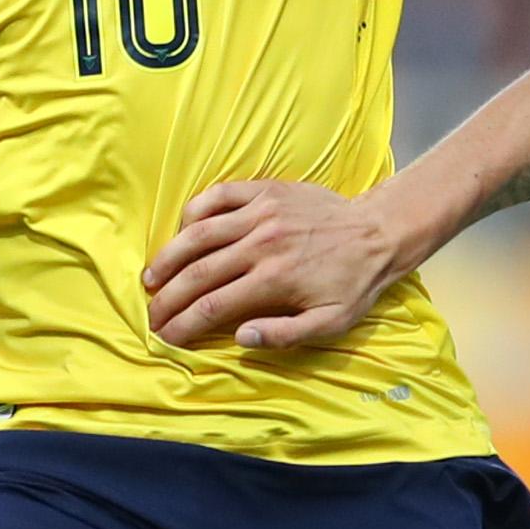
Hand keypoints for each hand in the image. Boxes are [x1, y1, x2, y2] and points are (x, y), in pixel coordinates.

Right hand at [144, 177, 419, 349]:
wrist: (378, 232)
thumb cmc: (354, 283)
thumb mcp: (331, 322)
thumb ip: (285, 334)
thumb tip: (240, 338)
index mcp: (275, 280)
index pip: (213, 306)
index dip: (183, 324)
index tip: (165, 336)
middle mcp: (261, 244)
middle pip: (198, 273)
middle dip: (167, 298)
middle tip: (151, 315)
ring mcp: (261, 212)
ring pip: (198, 233)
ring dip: (169, 257)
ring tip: (152, 277)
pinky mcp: (265, 190)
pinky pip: (217, 196)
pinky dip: (194, 212)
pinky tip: (182, 232)